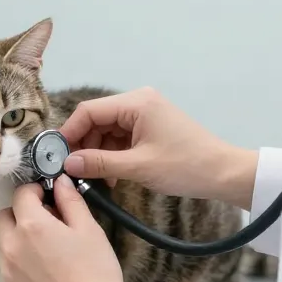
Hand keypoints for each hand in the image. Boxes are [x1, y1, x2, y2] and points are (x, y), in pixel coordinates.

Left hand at [0, 177, 124, 281]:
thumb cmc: (95, 270)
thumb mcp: (89, 228)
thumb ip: (70, 200)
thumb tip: (60, 182)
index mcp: (31, 225)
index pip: (21, 194)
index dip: (36, 191)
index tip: (49, 198)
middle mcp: (11, 246)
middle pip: (3, 217)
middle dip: (20, 213)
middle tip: (46, 222)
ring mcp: (7, 271)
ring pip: (4, 243)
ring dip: (18, 238)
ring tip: (47, 249)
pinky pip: (8, 267)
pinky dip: (20, 262)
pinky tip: (45, 271)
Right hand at [60, 87, 257, 208]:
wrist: (224, 174)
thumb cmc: (186, 166)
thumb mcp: (138, 167)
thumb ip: (99, 163)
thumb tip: (67, 163)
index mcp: (136, 103)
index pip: (89, 111)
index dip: (69, 133)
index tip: (56, 156)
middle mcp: (139, 102)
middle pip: (96, 120)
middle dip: (84, 146)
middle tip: (74, 171)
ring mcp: (145, 115)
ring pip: (107, 132)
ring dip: (98, 154)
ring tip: (96, 179)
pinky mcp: (150, 128)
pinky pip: (120, 139)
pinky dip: (113, 156)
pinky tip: (112, 177)